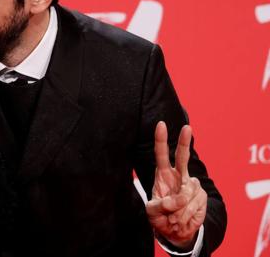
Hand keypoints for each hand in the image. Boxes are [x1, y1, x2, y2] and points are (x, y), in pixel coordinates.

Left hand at [146, 121, 206, 248]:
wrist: (176, 231)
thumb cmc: (161, 216)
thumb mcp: (153, 211)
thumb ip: (161, 205)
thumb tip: (179, 198)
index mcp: (163, 175)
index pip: (161, 154)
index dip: (160, 140)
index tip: (161, 124)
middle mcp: (178, 176)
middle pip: (182, 157)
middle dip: (184, 142)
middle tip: (187, 127)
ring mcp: (192, 185)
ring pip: (185, 194)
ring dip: (176, 211)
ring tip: (172, 217)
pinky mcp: (202, 196)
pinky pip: (192, 205)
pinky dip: (185, 216)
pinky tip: (182, 219)